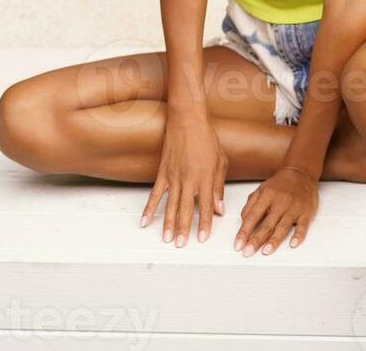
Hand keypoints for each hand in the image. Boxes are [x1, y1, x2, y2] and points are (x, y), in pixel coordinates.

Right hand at [140, 111, 228, 246]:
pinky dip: (149, 208)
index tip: (202, 238)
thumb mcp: (220, 161)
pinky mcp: (163, 172)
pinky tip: (144, 221)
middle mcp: (189, 179)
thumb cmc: (207, 139)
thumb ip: (219, 186)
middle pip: (186, 209)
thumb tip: (219, 208)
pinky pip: (155, 194)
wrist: (188, 120)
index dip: (204, 223)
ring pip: (170, 205)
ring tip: (167, 239)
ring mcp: (174, 177)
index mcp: (205, 177)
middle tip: (181, 245)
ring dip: (168, 223)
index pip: (206, 206)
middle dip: (184, 229)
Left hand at [234, 165, 318, 256]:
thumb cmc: (279, 184)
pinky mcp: (306, 212)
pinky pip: (303, 225)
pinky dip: (299, 235)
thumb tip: (243, 222)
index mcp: (267, 195)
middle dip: (256, 240)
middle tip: (247, 252)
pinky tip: (293, 244)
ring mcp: (294, 207)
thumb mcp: (261, 189)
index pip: (253, 216)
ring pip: (283, 226)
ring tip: (265, 251)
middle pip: (267, 224)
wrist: (301, 173)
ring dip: (274, 240)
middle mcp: (280, 202)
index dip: (244, 231)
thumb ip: (251, 204)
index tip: (238, 245)